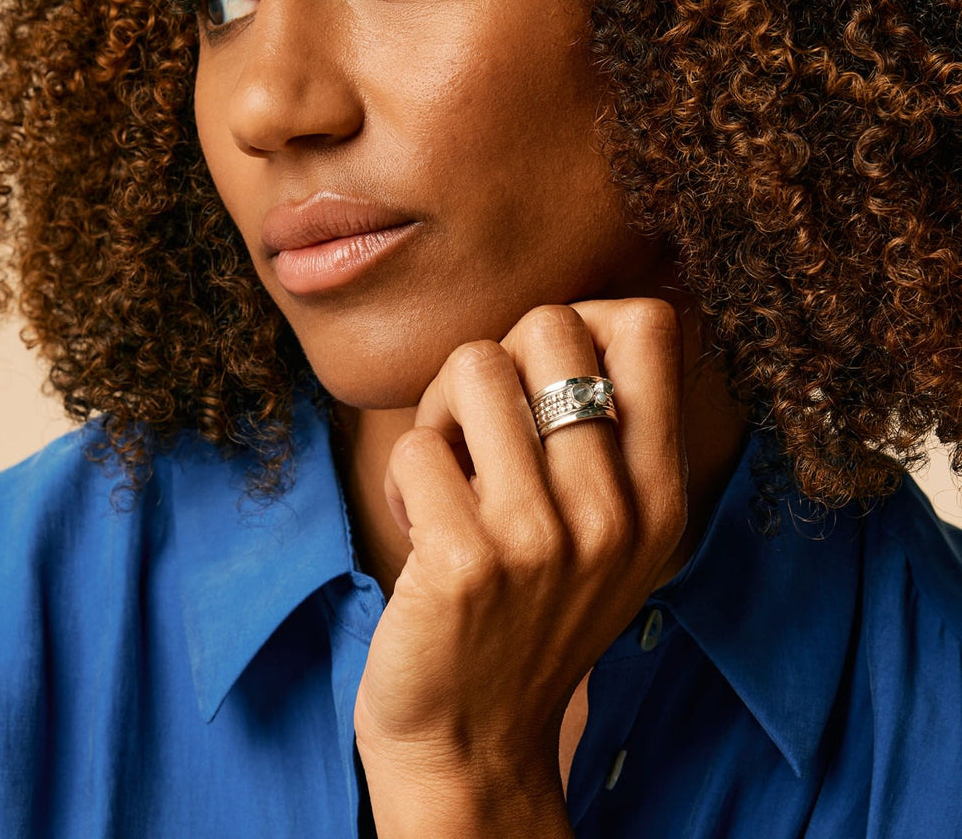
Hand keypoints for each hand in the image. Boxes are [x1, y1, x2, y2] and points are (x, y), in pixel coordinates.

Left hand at [354, 300, 686, 838]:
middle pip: (549, 326)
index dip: (579, 320)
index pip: (650, 325)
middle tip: (477, 431)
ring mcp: (543, 537)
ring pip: (471, 366)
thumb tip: (562, 319)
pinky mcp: (468, 560)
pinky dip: (403, 479)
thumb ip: (604, 436)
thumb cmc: (525, 614)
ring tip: (446, 479)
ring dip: (438, 416)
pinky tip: (421, 533)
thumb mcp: (605, 535)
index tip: (537, 376)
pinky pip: (414, 443)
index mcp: (659, 494)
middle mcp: (615, 511)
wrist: (475, 743)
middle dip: (494, 360)